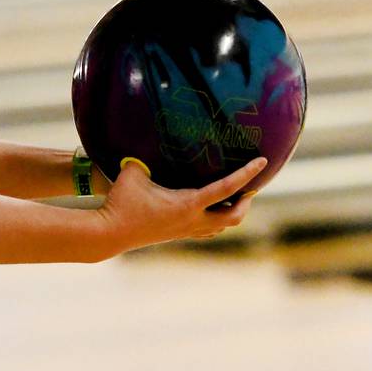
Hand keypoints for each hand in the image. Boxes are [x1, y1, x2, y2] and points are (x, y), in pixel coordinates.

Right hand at [94, 156, 267, 255]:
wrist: (110, 234)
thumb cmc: (122, 202)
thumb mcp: (134, 172)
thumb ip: (145, 154)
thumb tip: (147, 135)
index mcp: (188, 204)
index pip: (226, 188)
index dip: (246, 174)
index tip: (262, 162)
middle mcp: (192, 220)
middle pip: (234, 216)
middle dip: (246, 201)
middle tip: (250, 186)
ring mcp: (186, 231)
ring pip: (222, 226)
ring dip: (233, 212)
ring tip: (235, 196)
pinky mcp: (178, 235)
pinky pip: (208, 230)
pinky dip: (217, 220)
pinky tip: (212, 209)